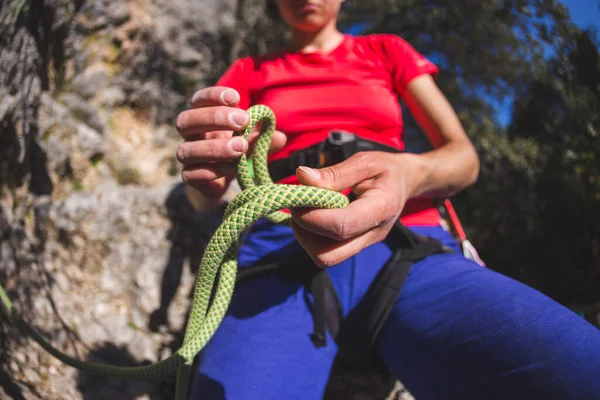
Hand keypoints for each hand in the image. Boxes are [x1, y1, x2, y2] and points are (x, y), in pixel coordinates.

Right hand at [176, 86, 286, 200]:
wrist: (222, 182)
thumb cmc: (237, 151)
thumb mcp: (252, 142)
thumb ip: (263, 138)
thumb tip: (280, 137)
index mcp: (203, 117)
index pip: (199, 100)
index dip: (213, 96)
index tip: (236, 98)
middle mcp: (191, 135)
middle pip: (186, 120)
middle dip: (214, 118)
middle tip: (243, 121)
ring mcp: (187, 157)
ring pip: (186, 150)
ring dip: (215, 147)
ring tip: (241, 147)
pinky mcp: (189, 178)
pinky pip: (190, 174)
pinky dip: (211, 171)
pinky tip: (230, 169)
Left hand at [291, 152, 422, 266]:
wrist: (405, 182)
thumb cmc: (385, 169)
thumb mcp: (364, 162)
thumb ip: (334, 173)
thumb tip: (302, 177)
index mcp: (381, 209)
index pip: (341, 226)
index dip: (312, 216)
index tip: (298, 196)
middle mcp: (373, 234)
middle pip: (329, 256)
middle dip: (304, 233)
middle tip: (297, 207)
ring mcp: (364, 244)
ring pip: (325, 258)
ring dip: (305, 236)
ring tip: (305, 209)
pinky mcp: (355, 246)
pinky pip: (327, 252)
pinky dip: (312, 237)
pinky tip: (314, 215)